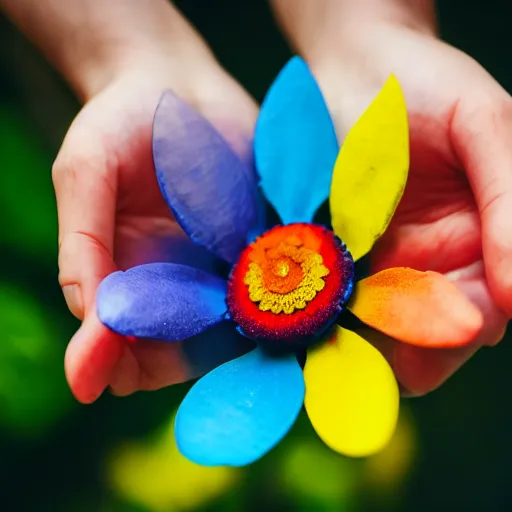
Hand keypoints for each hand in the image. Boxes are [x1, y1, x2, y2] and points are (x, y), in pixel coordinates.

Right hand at [54, 50, 257, 402]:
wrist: (179, 84)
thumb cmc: (120, 123)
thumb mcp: (85, 174)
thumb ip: (84, 245)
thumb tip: (89, 319)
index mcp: (123, 276)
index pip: (119, 341)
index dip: (116, 364)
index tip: (121, 377)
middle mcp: (172, 283)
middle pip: (177, 349)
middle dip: (182, 362)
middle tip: (195, 357)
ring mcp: (218, 270)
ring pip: (229, 331)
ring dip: (237, 342)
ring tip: (245, 338)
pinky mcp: (259, 249)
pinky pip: (271, 291)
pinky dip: (277, 307)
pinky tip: (286, 312)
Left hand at [306, 20, 510, 394]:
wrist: (356, 63)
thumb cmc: (428, 84)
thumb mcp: (485, 126)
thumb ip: (510, 201)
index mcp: (476, 245)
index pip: (476, 315)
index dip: (453, 338)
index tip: (425, 353)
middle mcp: (426, 265)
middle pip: (419, 338)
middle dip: (396, 357)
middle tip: (363, 368)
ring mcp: (373, 265)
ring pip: (367, 327)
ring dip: (348, 343)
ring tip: (323, 354)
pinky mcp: (327, 256)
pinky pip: (323, 296)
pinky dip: (313, 312)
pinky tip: (297, 319)